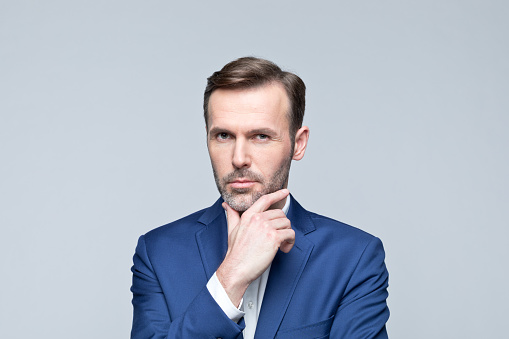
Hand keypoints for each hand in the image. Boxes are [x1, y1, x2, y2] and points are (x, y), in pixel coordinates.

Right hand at [216, 189, 294, 306]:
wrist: (236, 268)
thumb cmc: (236, 252)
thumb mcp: (232, 229)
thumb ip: (232, 215)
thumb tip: (226, 205)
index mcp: (248, 215)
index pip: (265, 199)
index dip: (277, 194)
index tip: (286, 192)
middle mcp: (257, 219)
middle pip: (280, 214)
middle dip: (282, 226)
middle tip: (279, 238)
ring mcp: (266, 227)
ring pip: (287, 223)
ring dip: (287, 235)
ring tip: (280, 245)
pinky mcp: (274, 237)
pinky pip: (290, 234)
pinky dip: (290, 242)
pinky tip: (283, 249)